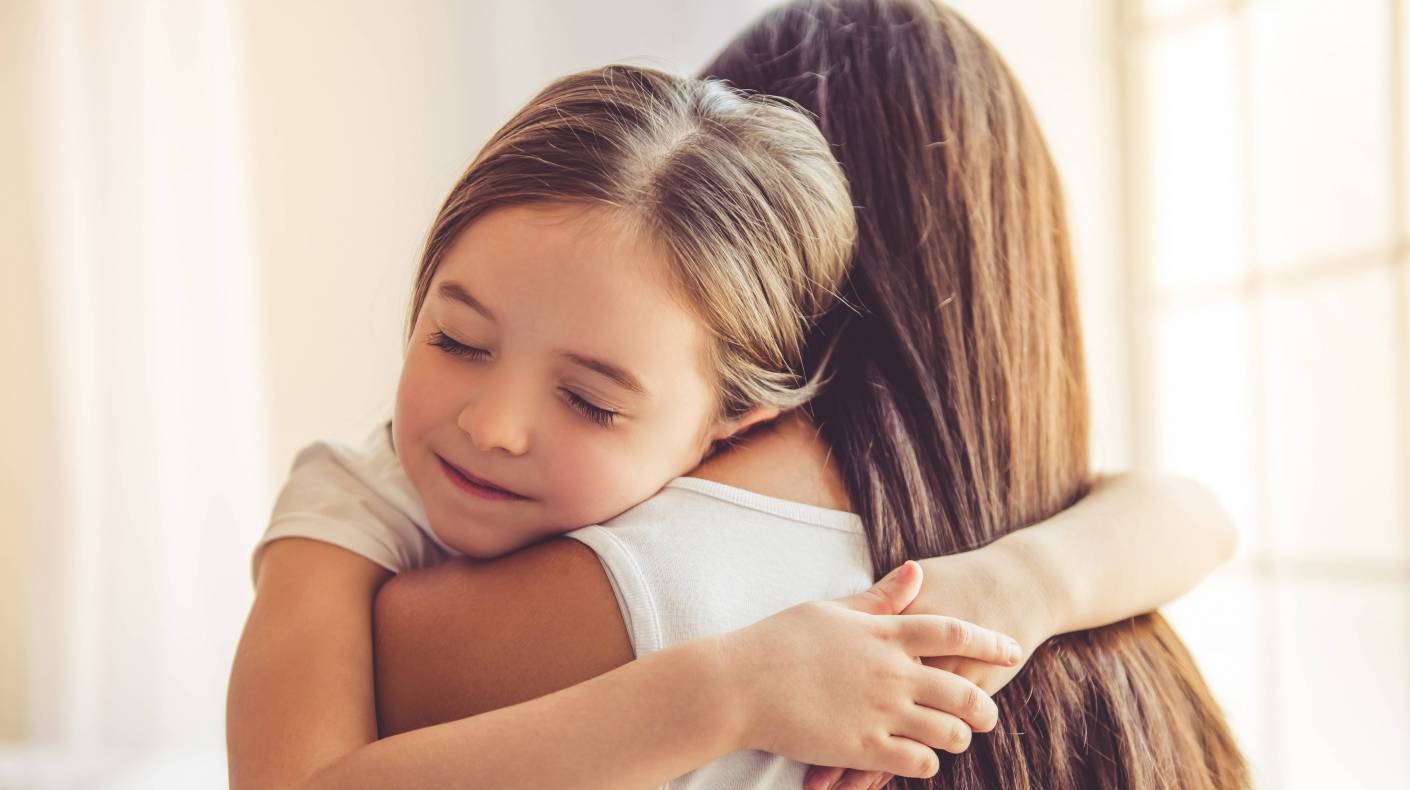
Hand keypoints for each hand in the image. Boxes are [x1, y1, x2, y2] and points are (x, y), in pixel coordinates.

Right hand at [719, 560, 1021, 779]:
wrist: (738, 683)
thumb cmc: (779, 640)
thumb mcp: (833, 609)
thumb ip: (880, 598)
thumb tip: (917, 572)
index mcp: (883, 633)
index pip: (952, 632)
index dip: (988, 640)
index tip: (1013, 649)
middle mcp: (891, 673)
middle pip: (962, 689)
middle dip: (984, 704)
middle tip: (990, 713)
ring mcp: (880, 712)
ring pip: (948, 731)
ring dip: (959, 736)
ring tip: (956, 738)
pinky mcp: (863, 748)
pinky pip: (916, 761)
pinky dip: (927, 762)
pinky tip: (921, 759)